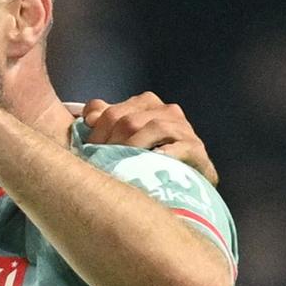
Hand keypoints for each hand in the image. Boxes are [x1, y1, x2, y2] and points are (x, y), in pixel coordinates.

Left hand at [82, 93, 217, 185]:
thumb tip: (89, 117)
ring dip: (134, 148)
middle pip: (129, 121)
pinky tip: (153, 162)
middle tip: (103, 163)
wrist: (183, 182)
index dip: (95, 135)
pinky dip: (165, 154)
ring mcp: (183, 128)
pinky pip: (180, 147)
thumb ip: (102, 120)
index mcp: (145, 103)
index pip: (110, 113)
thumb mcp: (120, 136)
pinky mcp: (196, 148)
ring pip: (154, 128)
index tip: (89, 153)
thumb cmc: (144, 158)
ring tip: (123, 164)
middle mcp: (166, 110)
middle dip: (112, 144)